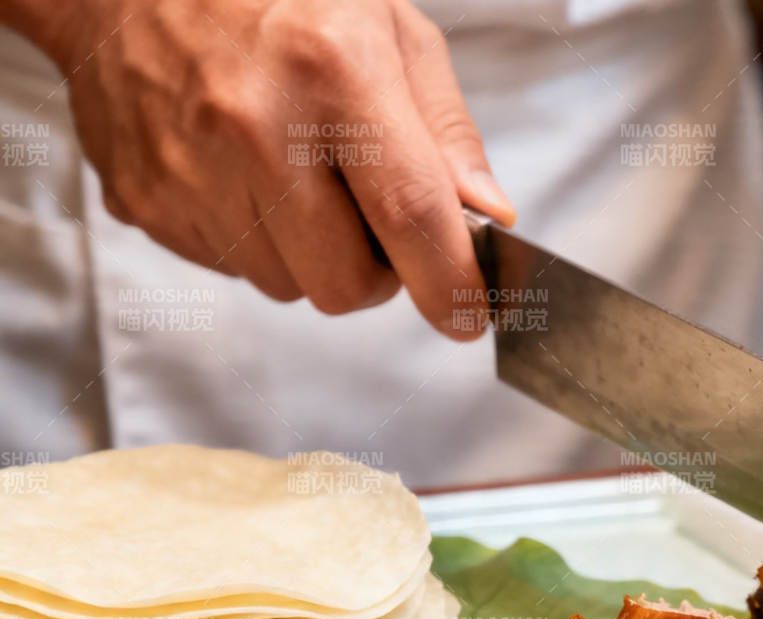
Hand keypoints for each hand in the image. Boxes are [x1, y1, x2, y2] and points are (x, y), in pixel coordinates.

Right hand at [30, 0, 514, 337]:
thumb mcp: (389, 29)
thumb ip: (447, 130)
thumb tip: (487, 218)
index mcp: (331, 72)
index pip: (410, 215)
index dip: (450, 282)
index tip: (469, 314)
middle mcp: (255, 127)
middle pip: (344, 282)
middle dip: (378, 274)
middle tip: (378, 223)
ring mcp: (189, 170)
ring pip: (287, 285)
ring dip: (314, 256)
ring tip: (304, 179)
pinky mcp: (145, 201)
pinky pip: (231, 268)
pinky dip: (259, 241)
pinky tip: (250, 177)